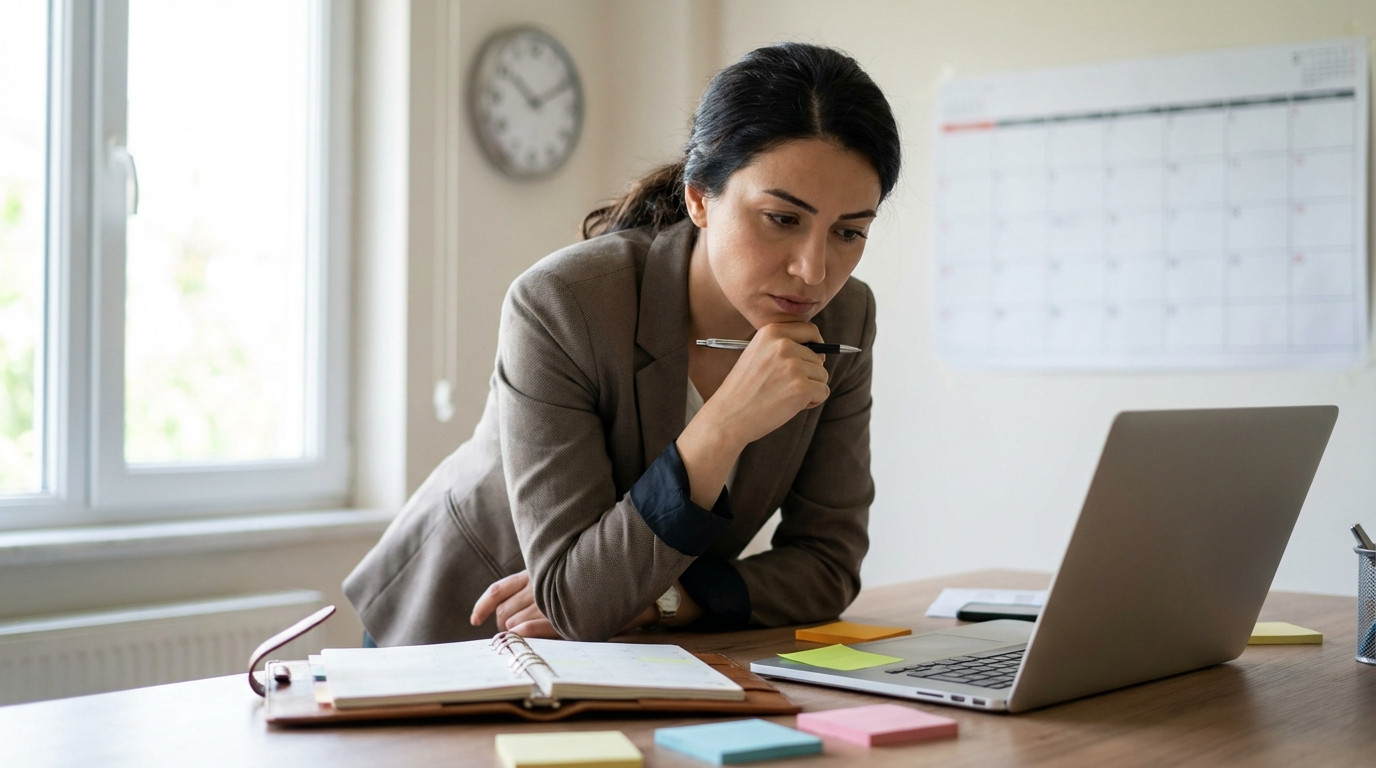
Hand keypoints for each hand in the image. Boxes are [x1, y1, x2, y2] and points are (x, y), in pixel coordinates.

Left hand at [470, 570, 559, 637]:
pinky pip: (528, 628)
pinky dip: (521, 634)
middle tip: (516, 631)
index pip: (497, 591)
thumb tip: (487, 619)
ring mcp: (547, 602)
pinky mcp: (558, 619)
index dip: (482, 606)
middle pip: (502, 611)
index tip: (475, 621)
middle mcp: (536, 586)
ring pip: (512, 623)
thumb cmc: (566, 598)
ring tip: (531, 635)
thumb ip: (519, 596)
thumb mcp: (544, 588)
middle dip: (503, 625)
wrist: (605, 597)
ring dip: (515, 633)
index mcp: (530, 576)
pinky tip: (522, 639)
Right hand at [703, 322, 830, 446]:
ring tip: (785, 396)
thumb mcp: (756, 354)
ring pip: (822, 375)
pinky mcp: (801, 387)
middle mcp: (783, 345)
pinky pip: (823, 391)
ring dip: (810, 388)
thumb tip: (819, 351)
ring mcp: (793, 366)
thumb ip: (782, 346)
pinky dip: (812, 401)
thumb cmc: (743, 390)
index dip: (816, 345)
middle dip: (809, 374)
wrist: (728, 416)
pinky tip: (791, 405)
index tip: (814, 356)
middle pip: (818, 357)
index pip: (809, 330)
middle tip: (786, 386)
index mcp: (771, 332)